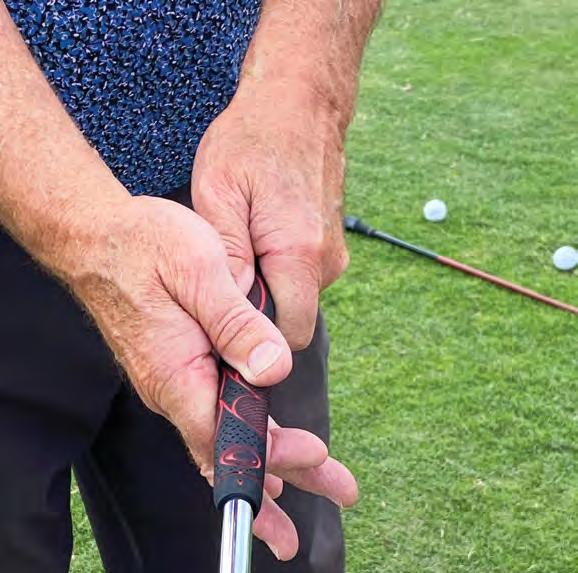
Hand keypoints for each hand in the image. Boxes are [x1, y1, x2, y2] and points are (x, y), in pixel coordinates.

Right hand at [60, 195, 355, 558]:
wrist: (94, 237)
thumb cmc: (143, 246)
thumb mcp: (199, 271)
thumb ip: (235, 323)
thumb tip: (273, 370)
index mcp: (176, 373)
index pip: (226, 435)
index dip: (270, 453)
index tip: (315, 457)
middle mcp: (173, 389)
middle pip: (229, 449)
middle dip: (281, 477)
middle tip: (336, 490)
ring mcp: (174, 381)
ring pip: (224, 435)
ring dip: (270, 459)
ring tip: (311, 481)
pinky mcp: (179, 368)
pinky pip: (214, 413)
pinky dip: (244, 436)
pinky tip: (262, 448)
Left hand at [192, 81, 349, 349]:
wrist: (299, 103)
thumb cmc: (252, 141)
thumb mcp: (219, 192)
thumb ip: (229, 255)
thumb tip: (233, 306)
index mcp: (300, 253)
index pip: (289, 335)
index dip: (257, 341)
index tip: (225, 328)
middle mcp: (327, 260)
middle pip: (292, 319)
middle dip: (259, 312)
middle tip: (223, 278)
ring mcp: (333, 252)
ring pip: (296, 297)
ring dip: (268, 287)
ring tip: (241, 246)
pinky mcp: (330, 244)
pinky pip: (302, 276)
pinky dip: (278, 270)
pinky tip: (259, 237)